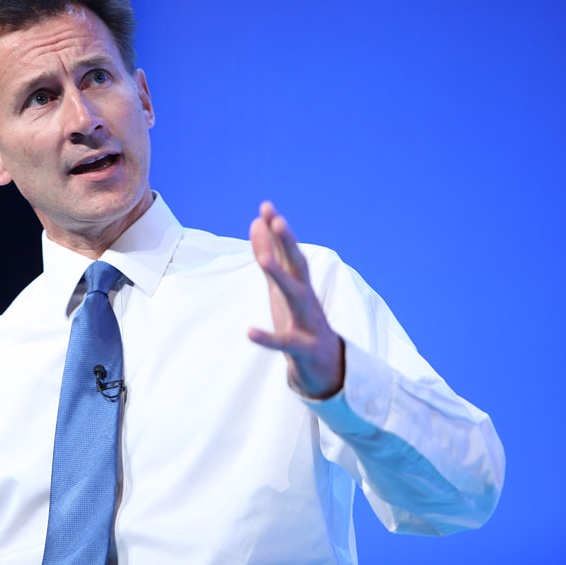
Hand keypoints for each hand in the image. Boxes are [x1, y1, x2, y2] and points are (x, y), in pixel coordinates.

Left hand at [248, 201, 343, 398]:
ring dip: (281, 278)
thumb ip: (268, 256)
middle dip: (289, 244)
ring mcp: (308, 324)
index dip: (278, 231)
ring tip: (263, 261)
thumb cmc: (300, 322)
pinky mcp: (304, 350)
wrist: (326, 369)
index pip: (290, 253)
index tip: (266, 206)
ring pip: (296, 298)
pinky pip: (286, 343)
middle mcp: (306, 299)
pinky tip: (249, 332)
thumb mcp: (280, 288)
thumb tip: (256, 223)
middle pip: (299, 268)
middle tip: (278, 220)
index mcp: (299, 285)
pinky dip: (268, 338)